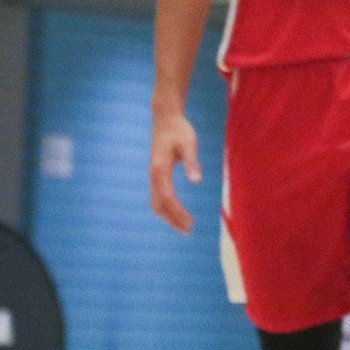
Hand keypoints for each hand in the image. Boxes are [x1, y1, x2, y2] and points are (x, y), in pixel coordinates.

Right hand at [149, 111, 202, 234]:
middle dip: (172, 220)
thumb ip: (192, 162)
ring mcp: (153, 175)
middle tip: (188, 231)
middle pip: (158, 205)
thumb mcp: (189, 143)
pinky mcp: (156, 174)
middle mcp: (153, 175)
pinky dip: (165, 208)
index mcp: (160, 169)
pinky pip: (157, 196)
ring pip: (155, 202)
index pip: (168, 198)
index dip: (178, 213)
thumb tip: (196, 181)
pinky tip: (176, 212)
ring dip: (168, 216)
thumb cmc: (179, 130)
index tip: (190, 223)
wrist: (165, 118)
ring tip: (184, 226)